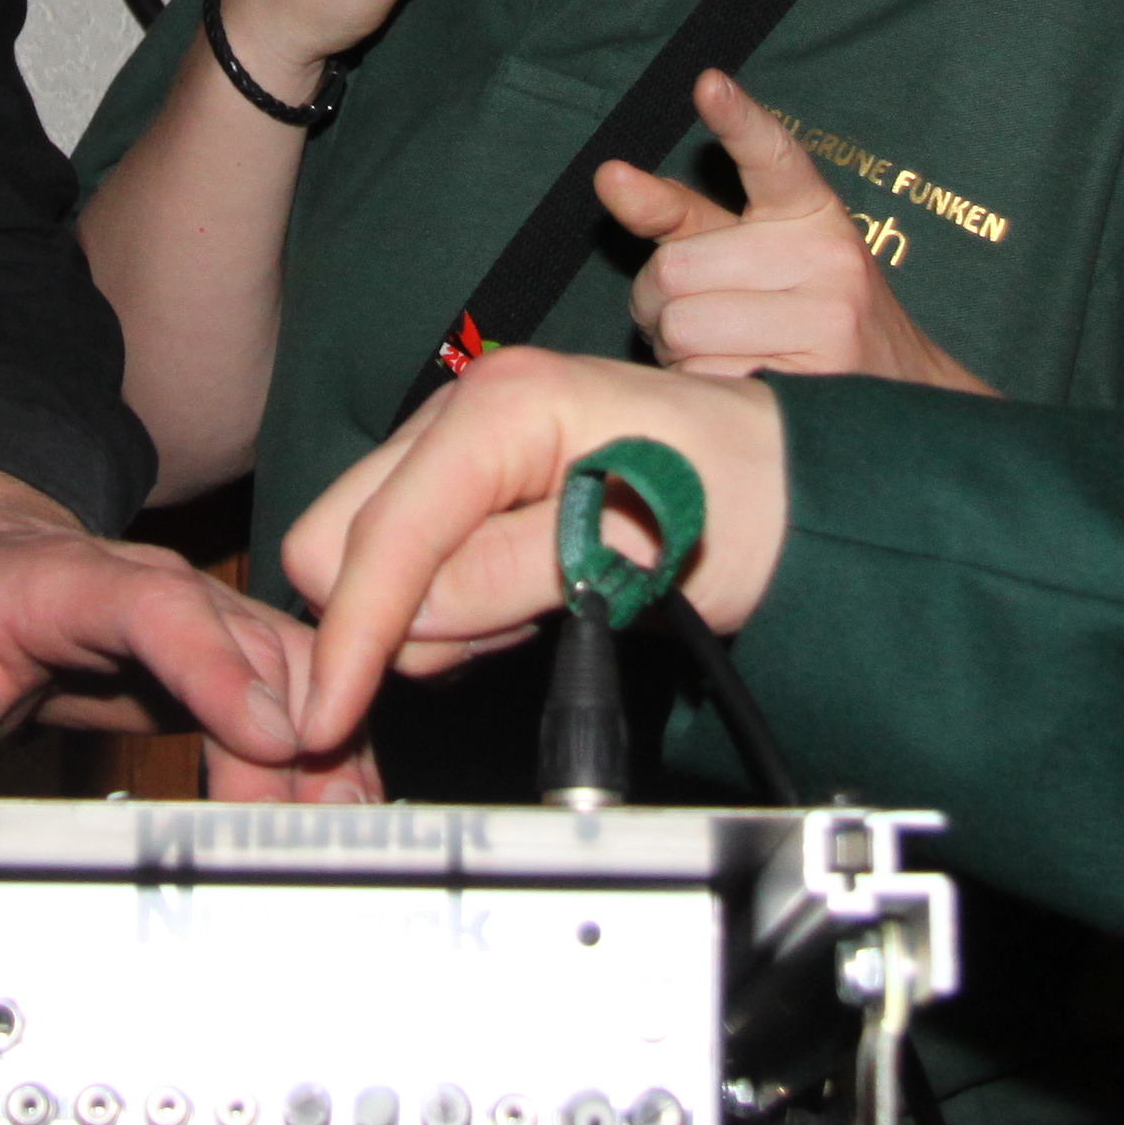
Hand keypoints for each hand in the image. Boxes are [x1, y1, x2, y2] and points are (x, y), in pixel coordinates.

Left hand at [0, 466, 378, 799]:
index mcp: (79, 583)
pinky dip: (333, 745)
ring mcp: (207, 622)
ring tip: (351, 828)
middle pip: (251, 645)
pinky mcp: (232, 660)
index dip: (221, 670)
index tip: (269, 737)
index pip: (161, 611)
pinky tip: (350, 806)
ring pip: (295, 665)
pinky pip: (301, 692)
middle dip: (295, 735)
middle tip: (312, 828)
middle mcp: (162, 592)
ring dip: (331, 744)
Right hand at [278, 348, 788, 755]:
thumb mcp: (628, 558)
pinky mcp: (474, 475)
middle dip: (384, 614)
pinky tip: (526, 598)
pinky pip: (415, 554)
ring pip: (371, 550)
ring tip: (534, 610)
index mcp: (501, 407)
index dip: (351, 633)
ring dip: (427, 611)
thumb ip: (504, 581)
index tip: (329, 717)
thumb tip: (407, 626)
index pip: (379, 533)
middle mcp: (468, 406)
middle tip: (487, 646)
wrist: (794, 488)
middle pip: (340, 532)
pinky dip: (450, 601)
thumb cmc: (736, 503)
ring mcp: (466, 438)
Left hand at [610, 70, 995, 394]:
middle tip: (687, 317)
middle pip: (674, 268)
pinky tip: (734, 381)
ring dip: (673, 348)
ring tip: (717, 350)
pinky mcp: (813, 375)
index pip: (770, 155)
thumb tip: (610, 176)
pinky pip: (701, 376)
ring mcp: (827, 315)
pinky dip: (696, 384)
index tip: (709, 84)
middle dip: (656, 301)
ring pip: (680, 325)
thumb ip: (680, 214)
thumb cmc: (803, 309)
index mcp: (810, 209)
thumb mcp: (752, 249)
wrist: (894, 386)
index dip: (737, 120)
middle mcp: (827, 253)